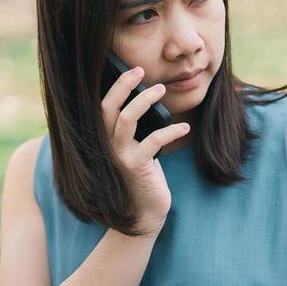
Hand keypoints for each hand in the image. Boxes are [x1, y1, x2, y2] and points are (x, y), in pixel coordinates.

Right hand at [101, 64, 188, 229]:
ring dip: (144, 101)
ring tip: (161, 89)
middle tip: (140, 69)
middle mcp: (106, 145)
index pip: (102, 106)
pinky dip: (170, 131)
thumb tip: (149, 99)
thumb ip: (135, 130)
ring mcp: (119, 156)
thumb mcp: (136, 149)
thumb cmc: (142, 178)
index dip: (114, 86)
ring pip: (126, 119)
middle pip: (107, 108)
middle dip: (123, 85)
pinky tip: (184, 127)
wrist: (143, 216)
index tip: (131, 70)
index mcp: (104, 139)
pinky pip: (152, 141)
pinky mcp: (136, 167)